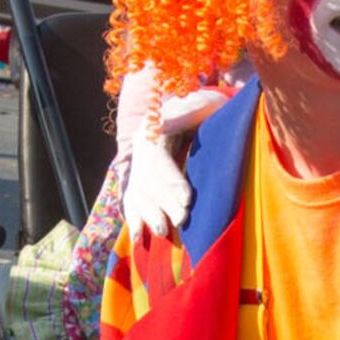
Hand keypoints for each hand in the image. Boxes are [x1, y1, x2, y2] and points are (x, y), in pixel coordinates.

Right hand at [114, 64, 223, 241]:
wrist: (197, 108)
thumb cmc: (207, 108)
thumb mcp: (204, 102)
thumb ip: (196, 109)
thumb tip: (184, 116)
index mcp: (154, 126)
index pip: (157, 157)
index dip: (170, 179)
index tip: (187, 198)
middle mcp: (141, 145)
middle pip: (147, 178)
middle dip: (163, 203)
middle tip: (181, 220)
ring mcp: (139, 160)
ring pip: (138, 191)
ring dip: (148, 214)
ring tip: (163, 231)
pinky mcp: (141, 175)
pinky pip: (132, 198)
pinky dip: (134, 218)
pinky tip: (137, 236)